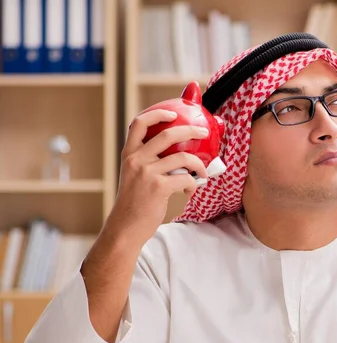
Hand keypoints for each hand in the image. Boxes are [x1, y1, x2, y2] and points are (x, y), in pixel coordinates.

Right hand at [107, 109, 208, 246]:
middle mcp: (136, 159)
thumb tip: (178, 156)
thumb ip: (149, 163)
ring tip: (203, 172)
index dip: (157, 114)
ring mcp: (147, 173)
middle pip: (168, 135)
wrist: (126, 227)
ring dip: (199, 165)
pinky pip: (185, 178)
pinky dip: (192, 184)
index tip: (173, 114)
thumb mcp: (135, 177)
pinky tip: (190, 190)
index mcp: (129, 154)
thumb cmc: (135, 203)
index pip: (140, 124)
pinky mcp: (159, 187)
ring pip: (183, 158)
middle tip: (203, 132)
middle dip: (191, 131)